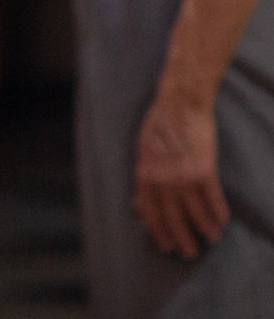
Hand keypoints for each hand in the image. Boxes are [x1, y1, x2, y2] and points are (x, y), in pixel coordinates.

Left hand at [133, 89, 227, 259]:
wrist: (179, 105)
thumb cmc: (157, 125)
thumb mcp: (141, 152)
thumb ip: (142, 180)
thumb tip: (137, 205)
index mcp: (144, 175)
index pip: (150, 212)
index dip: (158, 231)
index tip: (165, 246)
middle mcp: (162, 180)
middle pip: (172, 217)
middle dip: (181, 238)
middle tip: (189, 254)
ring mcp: (184, 176)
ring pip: (195, 211)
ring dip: (204, 229)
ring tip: (211, 241)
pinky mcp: (205, 170)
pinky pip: (213, 197)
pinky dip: (218, 211)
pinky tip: (222, 222)